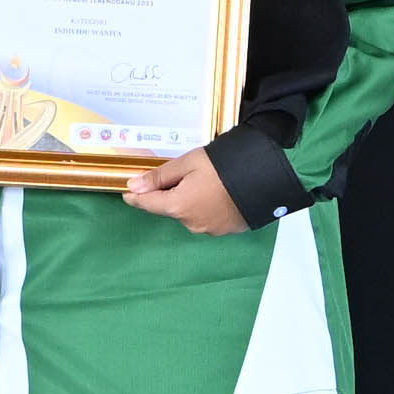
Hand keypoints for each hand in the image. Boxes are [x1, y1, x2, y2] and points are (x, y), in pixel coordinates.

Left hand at [121, 146, 248, 235]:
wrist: (265, 177)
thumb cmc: (226, 166)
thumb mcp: (188, 163)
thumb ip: (159, 176)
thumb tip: (135, 186)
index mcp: (178, 206)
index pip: (147, 204)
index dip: (136, 197)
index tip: (129, 192)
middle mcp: (191, 223)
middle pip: (170, 208)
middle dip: (169, 193)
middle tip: (180, 174)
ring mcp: (210, 229)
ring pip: (189, 213)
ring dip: (189, 200)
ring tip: (205, 180)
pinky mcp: (226, 230)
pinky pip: (207, 218)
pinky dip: (206, 206)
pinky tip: (217, 192)